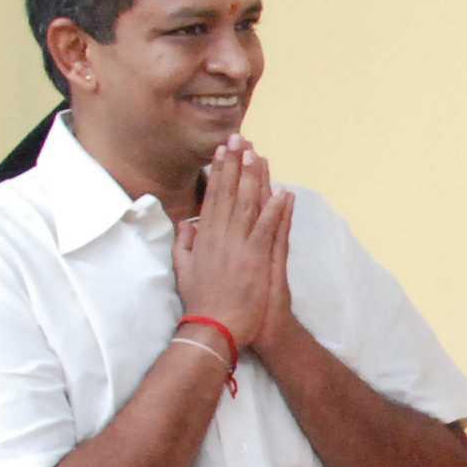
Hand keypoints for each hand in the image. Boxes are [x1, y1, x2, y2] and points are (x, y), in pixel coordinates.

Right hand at [174, 138, 293, 353]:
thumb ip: (183, 245)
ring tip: (257, 154)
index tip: (222, 151)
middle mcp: (219, 236)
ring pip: (247, 204)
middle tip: (239, 139)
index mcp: (204, 237)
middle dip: (234, 164)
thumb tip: (185, 225)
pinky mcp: (256, 259)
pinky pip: (267, 228)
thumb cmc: (200, 302)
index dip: (219, 172)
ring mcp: (238, 246)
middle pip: (229, 193)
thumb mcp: (183, 270)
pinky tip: (283, 192)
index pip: (213, 196)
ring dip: (253, 178)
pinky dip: (275, 210)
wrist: (214, 327)